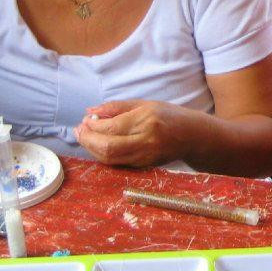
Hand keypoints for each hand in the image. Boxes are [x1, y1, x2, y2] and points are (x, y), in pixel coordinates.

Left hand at [75, 100, 192, 166]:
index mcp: (147, 120)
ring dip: (92, 149)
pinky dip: (103, 155)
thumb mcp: (144, 104)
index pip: (112, 127)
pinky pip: (117, 163)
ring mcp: (145, 156)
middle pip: (108, 147)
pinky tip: (98, 145)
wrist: (192, 137)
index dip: (93, 126)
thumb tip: (90, 112)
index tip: (85, 120)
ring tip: (85, 137)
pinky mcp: (143, 166)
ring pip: (110, 159)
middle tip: (79, 130)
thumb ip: (116, 107)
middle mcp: (147, 141)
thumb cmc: (168, 116)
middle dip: (87, 140)